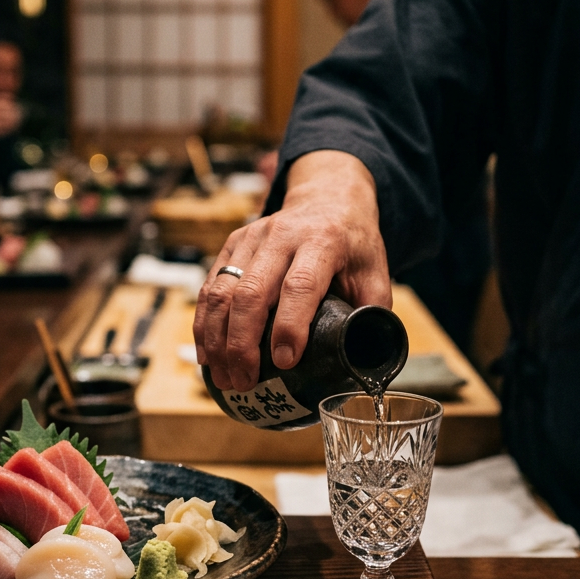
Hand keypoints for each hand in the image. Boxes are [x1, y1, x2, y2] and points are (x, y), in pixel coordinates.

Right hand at [194, 151, 391, 390]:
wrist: (328, 196)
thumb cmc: (352, 242)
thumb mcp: (375, 271)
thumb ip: (373, 313)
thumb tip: (368, 360)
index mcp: (323, 241)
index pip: (300, 285)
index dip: (289, 325)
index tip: (283, 362)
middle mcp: (282, 236)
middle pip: (252, 292)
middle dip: (242, 343)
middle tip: (245, 382)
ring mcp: (252, 238)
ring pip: (222, 291)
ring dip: (218, 340)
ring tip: (223, 377)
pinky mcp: (233, 244)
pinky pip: (210, 287)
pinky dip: (204, 324)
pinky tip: (207, 354)